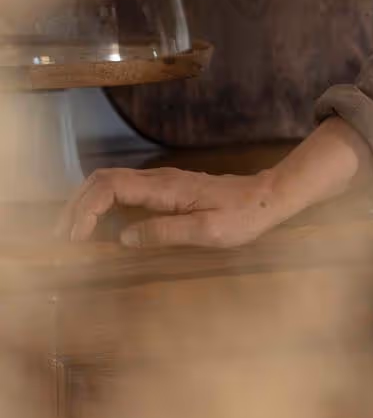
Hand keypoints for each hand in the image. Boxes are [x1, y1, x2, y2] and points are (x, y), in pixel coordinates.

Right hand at [53, 167, 287, 250]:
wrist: (266, 198)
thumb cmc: (242, 217)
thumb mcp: (208, 232)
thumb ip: (166, 232)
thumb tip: (124, 238)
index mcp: (165, 188)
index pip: (110, 187)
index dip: (86, 209)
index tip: (76, 237)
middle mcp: (158, 180)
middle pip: (102, 180)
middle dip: (76, 205)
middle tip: (62, 236)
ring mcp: (161, 182)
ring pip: (110, 183)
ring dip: (86, 203)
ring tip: (72, 231)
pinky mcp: (165, 190)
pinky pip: (123, 190)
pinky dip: (102, 204)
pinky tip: (99, 224)